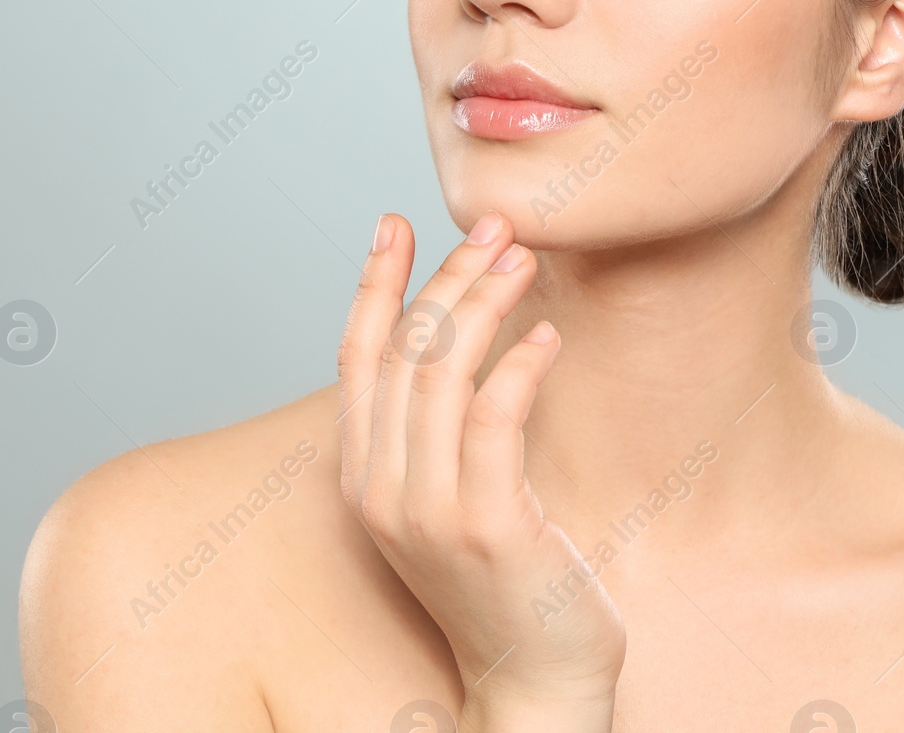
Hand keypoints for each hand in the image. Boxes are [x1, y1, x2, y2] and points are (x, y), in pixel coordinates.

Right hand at [337, 210, 624, 729]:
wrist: (532, 678)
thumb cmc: (502, 580)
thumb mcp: (448, 497)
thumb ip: (437, 430)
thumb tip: (457, 338)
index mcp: (364, 478)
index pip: (355, 357)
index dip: (372, 284)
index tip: (393, 224)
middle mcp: (382, 490)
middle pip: (403, 351)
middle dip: (448, 276)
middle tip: (497, 228)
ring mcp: (430, 510)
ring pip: (444, 371)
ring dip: (485, 302)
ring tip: (524, 262)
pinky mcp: (487, 523)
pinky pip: (494, 417)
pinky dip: (520, 364)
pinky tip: (548, 337)